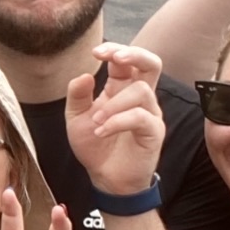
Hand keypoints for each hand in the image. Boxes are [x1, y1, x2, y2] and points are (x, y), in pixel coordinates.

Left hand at [66, 43, 165, 197]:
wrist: (105, 178)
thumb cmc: (95, 146)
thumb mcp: (76, 118)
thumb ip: (77, 95)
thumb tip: (85, 74)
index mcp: (121, 89)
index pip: (127, 61)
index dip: (115, 50)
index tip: (96, 53)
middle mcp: (140, 97)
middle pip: (152, 63)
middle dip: (135, 55)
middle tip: (114, 59)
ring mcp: (149, 114)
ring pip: (141, 91)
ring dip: (114, 104)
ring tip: (96, 122)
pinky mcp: (154, 132)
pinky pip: (140, 117)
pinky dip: (117, 122)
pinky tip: (102, 132)